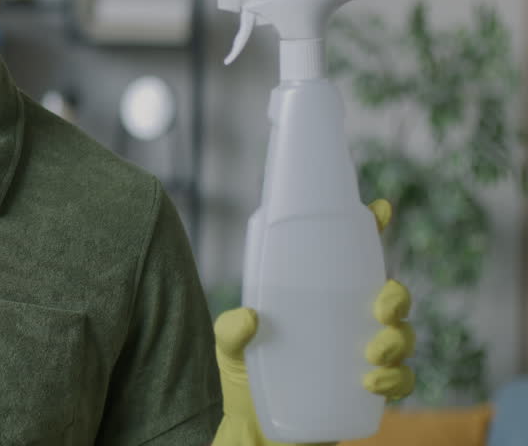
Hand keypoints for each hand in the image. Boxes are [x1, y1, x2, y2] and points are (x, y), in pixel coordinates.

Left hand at [210, 199, 415, 445]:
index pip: (351, 259)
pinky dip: (395, 380)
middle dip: (397, 295)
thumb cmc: (247, 378)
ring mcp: (362, 354)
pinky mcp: (370, 389)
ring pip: (403, 335)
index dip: (371, 231)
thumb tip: (249, 317)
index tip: (380, 209)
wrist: (259, 432)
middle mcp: (346, 321)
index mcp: (319, 299)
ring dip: (398, 340)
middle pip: (389, 295)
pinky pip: (402, 380)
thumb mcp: (230, 348)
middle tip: (382, 306)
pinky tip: (372, 382)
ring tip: (372, 354)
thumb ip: (232, 331)